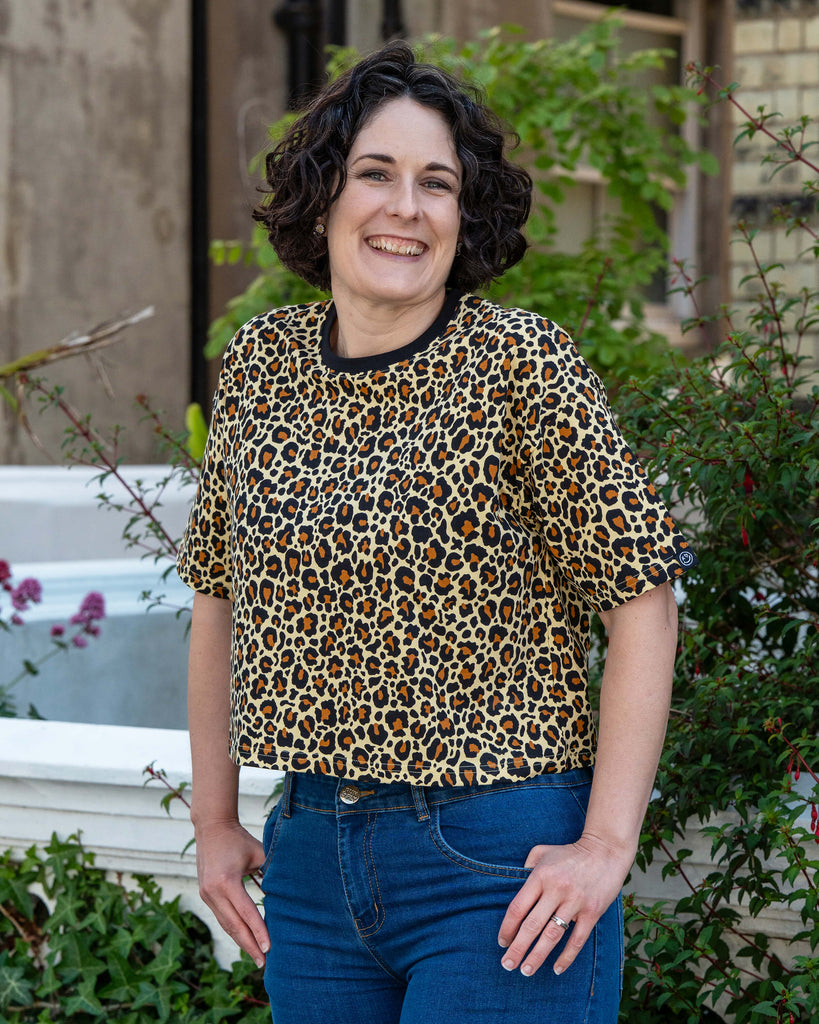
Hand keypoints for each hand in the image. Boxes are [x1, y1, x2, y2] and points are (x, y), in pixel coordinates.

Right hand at [194, 819, 268, 966]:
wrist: (212, 828)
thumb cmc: (239, 839)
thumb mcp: (258, 853)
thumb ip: (270, 873)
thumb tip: (287, 894)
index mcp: (226, 881)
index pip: (246, 912)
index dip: (258, 931)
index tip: (269, 948)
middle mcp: (213, 891)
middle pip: (234, 925)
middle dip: (249, 945)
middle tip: (263, 963)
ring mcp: (206, 895)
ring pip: (226, 925)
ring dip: (241, 941)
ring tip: (256, 956)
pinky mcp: (205, 895)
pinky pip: (221, 917)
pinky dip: (234, 930)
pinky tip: (245, 940)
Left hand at [497, 833, 628, 976]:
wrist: (605, 850)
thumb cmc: (569, 853)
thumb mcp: (542, 852)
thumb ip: (525, 868)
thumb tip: (512, 889)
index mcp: (540, 876)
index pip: (518, 908)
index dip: (507, 928)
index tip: (502, 942)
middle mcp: (556, 890)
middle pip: (532, 926)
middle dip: (517, 948)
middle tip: (507, 964)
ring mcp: (575, 902)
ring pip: (552, 936)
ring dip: (537, 956)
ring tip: (526, 971)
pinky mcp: (592, 912)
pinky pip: (577, 939)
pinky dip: (566, 957)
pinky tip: (556, 969)